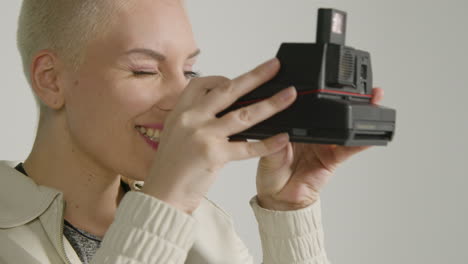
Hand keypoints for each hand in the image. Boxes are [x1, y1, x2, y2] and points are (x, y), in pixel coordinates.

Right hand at [141, 58, 297, 213]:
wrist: (161, 195)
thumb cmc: (170, 168)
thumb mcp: (177, 135)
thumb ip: (198, 120)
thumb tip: (227, 111)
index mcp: (180, 112)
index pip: (201, 83)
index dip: (223, 79)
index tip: (240, 80)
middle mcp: (190, 119)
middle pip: (228, 91)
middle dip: (255, 77)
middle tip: (274, 67)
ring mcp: (202, 135)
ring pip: (243, 115)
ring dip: (270, 104)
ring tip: (288, 96)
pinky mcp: (213, 155)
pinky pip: (247, 147)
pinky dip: (267, 143)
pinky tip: (282, 137)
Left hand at [256, 88, 384, 210]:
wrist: (278, 198)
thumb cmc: (271, 173)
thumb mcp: (267, 149)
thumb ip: (274, 135)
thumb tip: (275, 120)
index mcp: (296, 126)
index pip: (309, 106)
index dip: (318, 93)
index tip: (324, 79)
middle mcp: (313, 133)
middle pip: (333, 112)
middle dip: (348, 97)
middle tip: (360, 85)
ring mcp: (325, 145)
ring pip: (346, 126)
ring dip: (361, 113)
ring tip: (372, 100)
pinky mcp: (333, 159)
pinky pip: (349, 149)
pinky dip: (361, 141)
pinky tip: (369, 133)